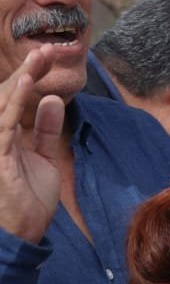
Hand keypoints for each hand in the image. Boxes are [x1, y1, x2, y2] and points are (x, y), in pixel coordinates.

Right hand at [0, 52, 64, 243]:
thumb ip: (46, 130)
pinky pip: (5, 122)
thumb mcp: (44, 157)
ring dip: (22, 78)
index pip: (14, 99)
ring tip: (40, 57)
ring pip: (3, 103)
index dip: (30, 76)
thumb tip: (51, 99)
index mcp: (5, 135)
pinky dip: (15, 100)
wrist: (22, 233)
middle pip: (6, 95)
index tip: (49, 57)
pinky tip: (27, 81)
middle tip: (48, 50)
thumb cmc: (28, 199)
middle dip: (27, 71)